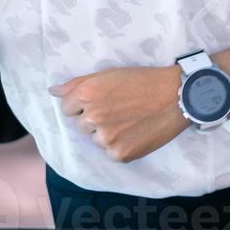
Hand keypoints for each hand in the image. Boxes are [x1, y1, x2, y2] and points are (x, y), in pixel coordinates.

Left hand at [50, 66, 190, 162]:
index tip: (100, 101)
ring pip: (95, 140)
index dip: (82, 104)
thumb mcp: (107, 75)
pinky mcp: (120, 153)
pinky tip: (135, 132)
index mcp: (86, 94)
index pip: (66, 108)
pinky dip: (120, 146)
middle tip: (118, 110)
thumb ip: (76, 84)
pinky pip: (110, 152)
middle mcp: (92, 117)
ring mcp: (106, 137)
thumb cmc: (141, 81)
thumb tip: (52, 91)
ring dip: (106, 133)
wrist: (177, 96)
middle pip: (80, 125)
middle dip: (93, 119)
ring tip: (128, 120)